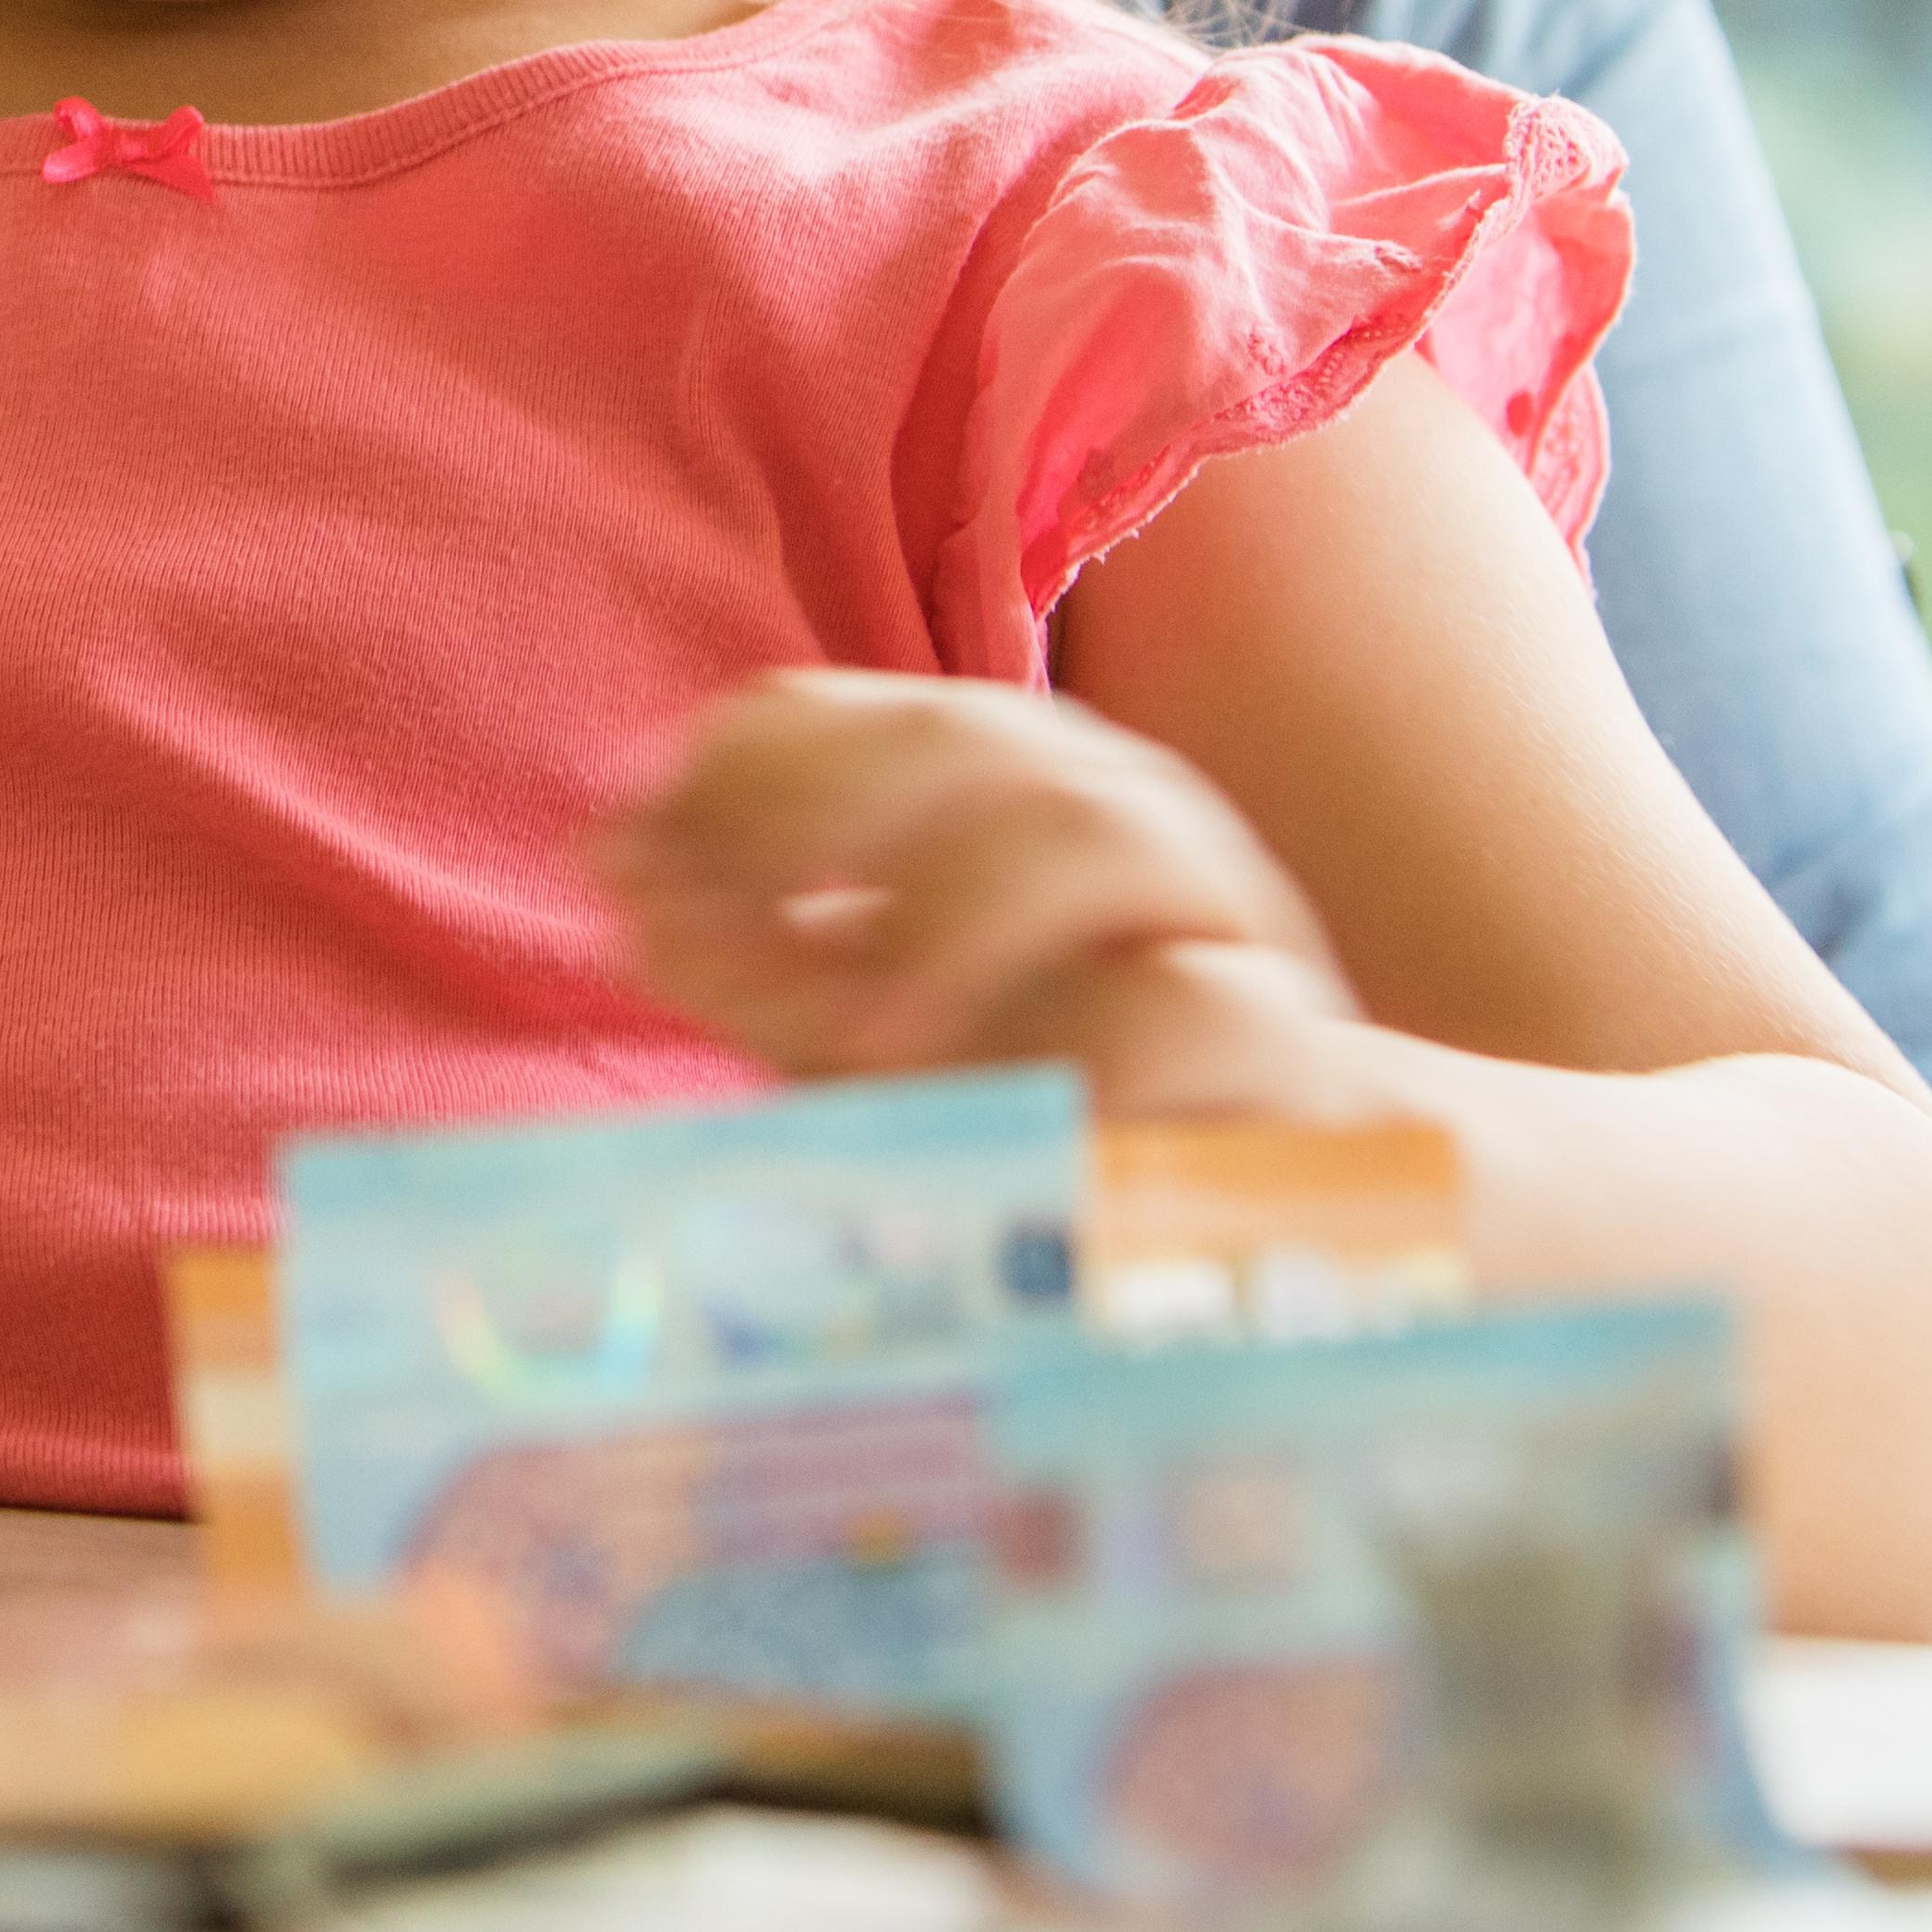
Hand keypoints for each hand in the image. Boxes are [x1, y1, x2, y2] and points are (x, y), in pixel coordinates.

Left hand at [590, 668, 1372, 1107]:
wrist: (1318, 1215)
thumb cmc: (1071, 1103)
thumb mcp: (883, 1036)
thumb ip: (765, 968)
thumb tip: (617, 882)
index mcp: (1010, 796)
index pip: (856, 715)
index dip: (728, 767)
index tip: (613, 850)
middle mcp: (1118, 820)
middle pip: (973, 741)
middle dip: (812, 810)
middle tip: (698, 912)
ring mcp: (1221, 922)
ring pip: (1092, 827)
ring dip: (947, 916)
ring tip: (854, 1037)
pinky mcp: (1304, 1044)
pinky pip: (1208, 1009)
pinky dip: (1095, 1048)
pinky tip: (1020, 1114)